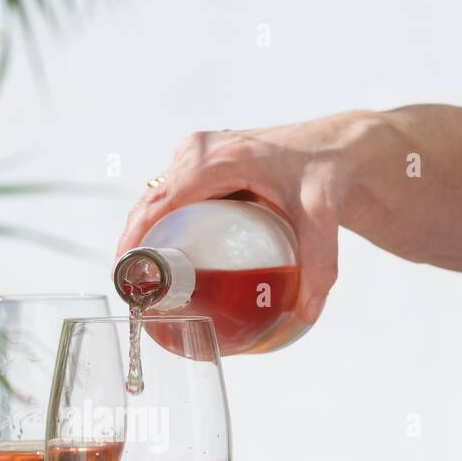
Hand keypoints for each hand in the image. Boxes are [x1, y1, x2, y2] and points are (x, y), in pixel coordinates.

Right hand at [117, 116, 373, 325]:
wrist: (334, 147)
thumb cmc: (325, 173)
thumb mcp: (324, 215)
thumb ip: (319, 263)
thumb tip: (306, 313)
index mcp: (221, 159)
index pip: (163, 201)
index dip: (137, 237)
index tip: (127, 274)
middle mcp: (202, 151)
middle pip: (151, 202)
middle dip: (135, 244)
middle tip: (134, 289)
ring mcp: (197, 154)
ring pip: (155, 198)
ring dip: (143, 234)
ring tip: (142, 278)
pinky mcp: (199, 162)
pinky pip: (169, 195)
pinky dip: (159, 223)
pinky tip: (163, 255)